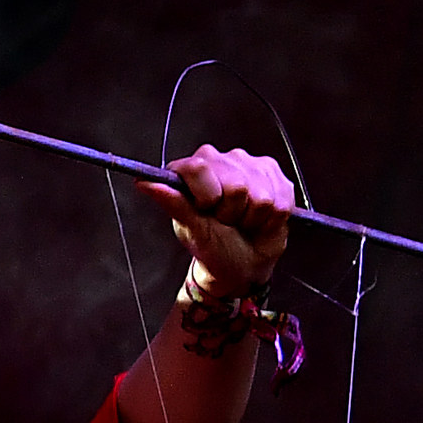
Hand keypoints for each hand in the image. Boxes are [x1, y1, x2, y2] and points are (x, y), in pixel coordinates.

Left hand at [135, 142, 294, 299]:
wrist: (242, 263)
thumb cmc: (211, 245)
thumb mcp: (189, 227)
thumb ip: (172, 202)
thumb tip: (142, 181)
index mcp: (193, 168)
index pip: (199, 168)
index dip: (206, 197)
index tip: (205, 211)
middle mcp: (222, 159)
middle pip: (235, 184)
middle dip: (231, 211)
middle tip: (225, 220)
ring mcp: (252, 166)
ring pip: (261, 195)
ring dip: (252, 217)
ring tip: (242, 221)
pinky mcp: (277, 178)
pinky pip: (281, 201)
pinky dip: (271, 219)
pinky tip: (261, 219)